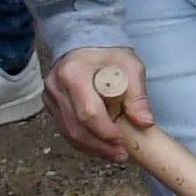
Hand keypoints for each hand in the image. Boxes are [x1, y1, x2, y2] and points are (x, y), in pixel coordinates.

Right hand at [47, 44, 147, 163]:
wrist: (85, 40)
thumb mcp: (130, 66)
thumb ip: (137, 95)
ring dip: (91, 148)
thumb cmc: (108, 52)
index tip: (123, 142)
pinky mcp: (51, 105)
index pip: (88, 112)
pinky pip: (65, 129)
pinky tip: (99, 147)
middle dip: (100, 147)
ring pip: (68, 133)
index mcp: (74, 74)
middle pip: (76, 127)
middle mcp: (57, 86)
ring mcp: (50, 97)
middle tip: (120, 155)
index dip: (106, 132)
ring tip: (113, 154)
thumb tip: (145, 122)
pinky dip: (83, 141)